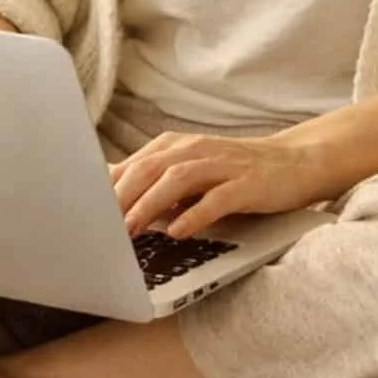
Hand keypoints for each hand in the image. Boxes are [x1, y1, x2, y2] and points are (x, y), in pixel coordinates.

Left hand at [110, 131, 332, 239]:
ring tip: (130, 229)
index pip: (133, 164)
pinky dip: (194, 214)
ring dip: (150, 204)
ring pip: (177, 180)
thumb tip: (105, 195)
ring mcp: (222, 165)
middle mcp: (195, 150)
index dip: (106, 188)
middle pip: (149, 168)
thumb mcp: (189, 172)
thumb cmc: (233, 173)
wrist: (293, 163)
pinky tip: (178, 231)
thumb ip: (152, 182)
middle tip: (98, 225)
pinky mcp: (247, 183)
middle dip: (121, 196)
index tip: (83, 212)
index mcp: (175, 146)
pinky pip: (216, 198)